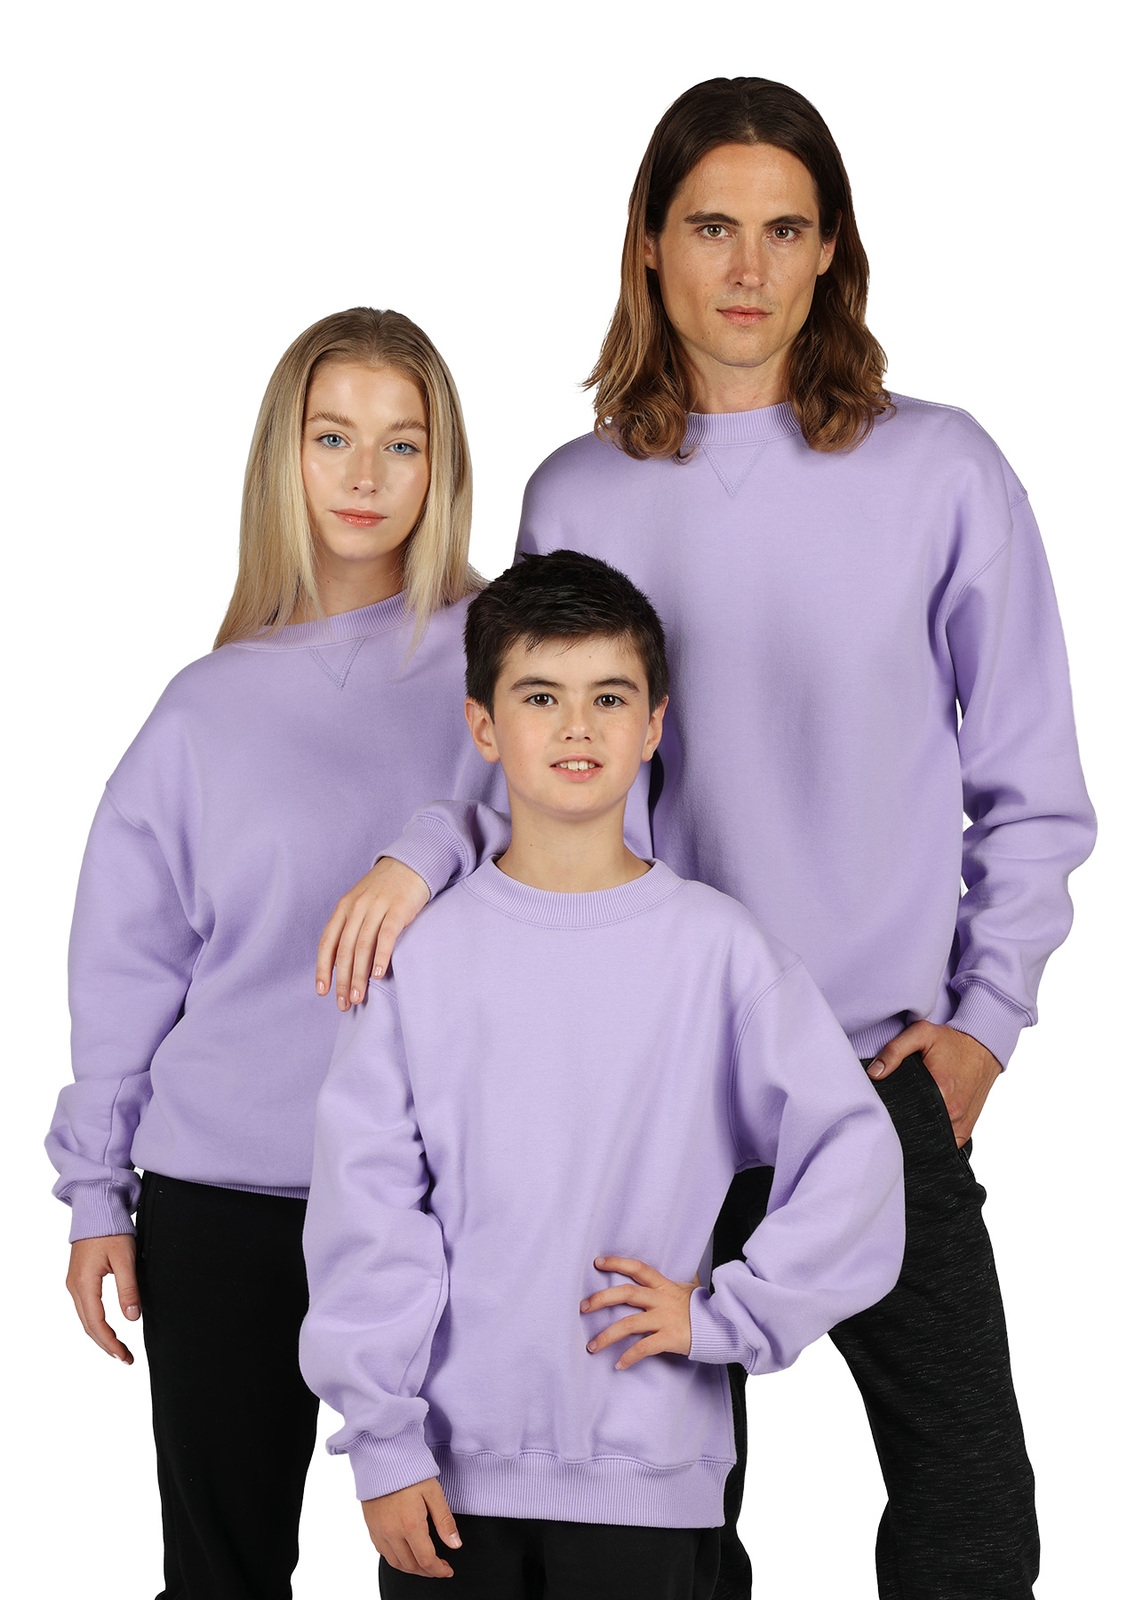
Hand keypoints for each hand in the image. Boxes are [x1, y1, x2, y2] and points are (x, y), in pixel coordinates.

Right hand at [66, 1234, 139, 1362]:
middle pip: (88, 1326)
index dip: (111, 1343)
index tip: (125, 1356)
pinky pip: (85, 1308)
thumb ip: (128, 1289)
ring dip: (100, 1335)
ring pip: (85, 1318)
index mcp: (85, 1284)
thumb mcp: (125, 1258)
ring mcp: (74, 1283)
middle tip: (125, 1358)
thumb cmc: (111, 1229)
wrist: (96, 1207)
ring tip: (118, 1349)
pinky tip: (106, 1328)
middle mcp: (75, 1287)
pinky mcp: (78, 1278)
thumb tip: (132, 1317)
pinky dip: (95, 1322)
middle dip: (106, 1345)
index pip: (96, 1324)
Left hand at [316, 857, 429, 1007]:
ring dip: (359, 975)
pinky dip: (380, 956)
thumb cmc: (386, 889)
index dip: (322, 968)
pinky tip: (377, 974)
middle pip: (345, 949)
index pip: (327, 942)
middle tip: (344, 1003)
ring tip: (359, 996)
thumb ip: (350, 928)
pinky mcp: (398, 909)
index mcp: (344, 907)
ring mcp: (377, 907)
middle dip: (343, 980)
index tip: (323, 991)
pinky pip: (386, 936)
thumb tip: (340, 962)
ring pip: (362, 947)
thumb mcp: (361, 903)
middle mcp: (357, 907)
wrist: (411, 863)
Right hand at [362, 1478, 460, 1578]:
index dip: (439, 1570)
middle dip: (427, 1571)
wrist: (382, 1458)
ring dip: (412, 1568)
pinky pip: (383, 1553)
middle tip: (439, 1567)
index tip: (447, 1570)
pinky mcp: (371, 1527)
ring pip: (396, 1563)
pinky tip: (405, 1553)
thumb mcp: (433, 1492)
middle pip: (411, 1565)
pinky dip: (396, 1559)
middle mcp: (392, 1532)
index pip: (426, 1560)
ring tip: (424, 1564)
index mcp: (410, 1525)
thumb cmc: (409, 1472)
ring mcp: (379, 1531)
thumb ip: (445, 1521)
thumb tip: (455, 1544)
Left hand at [580, 1256, 696, 1369]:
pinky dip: (629, 1357)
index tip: (597, 1262)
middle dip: (601, 1299)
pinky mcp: (669, 1338)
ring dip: (607, 1336)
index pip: (638, 1269)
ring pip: (629, 1324)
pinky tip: (618, 1365)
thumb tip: (688, 1269)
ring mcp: (664, 1319)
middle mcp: (661, 1300)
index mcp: (664, 1286)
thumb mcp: (693, 1289)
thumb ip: (684, 1280)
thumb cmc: (705, 1309)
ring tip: (592, 1346)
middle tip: (583, 1307)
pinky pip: (644, 1348)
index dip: (617, 1263)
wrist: (724, 1327)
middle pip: (626, 1294)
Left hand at [868, 1021, 1001, 1145]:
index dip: (890, 1114)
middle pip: (916, 1130)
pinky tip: (922, 1128)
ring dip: (917, 1135)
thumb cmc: (951, 1042)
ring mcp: (961, 1125)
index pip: (905, 1116)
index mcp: (940, 1091)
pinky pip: (945, 1144)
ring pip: (931, 1141)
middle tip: (891, 1115)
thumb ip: (895, 1050)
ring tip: (906, 1122)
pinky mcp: (966, 1131)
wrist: (983, 1049)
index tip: (882, 1109)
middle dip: (901, 1126)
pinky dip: (933, 1140)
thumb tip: (874, 1073)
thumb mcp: (921, 1034)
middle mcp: (953, 1113)